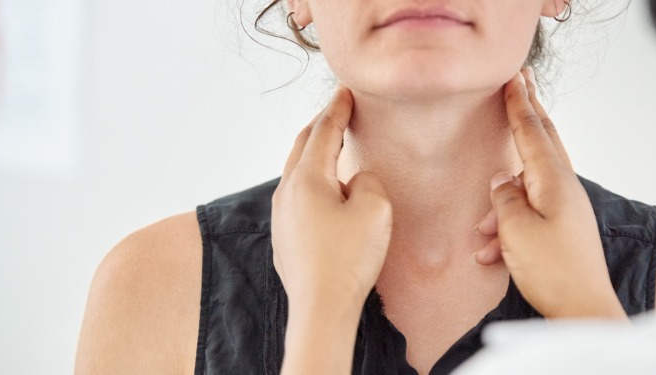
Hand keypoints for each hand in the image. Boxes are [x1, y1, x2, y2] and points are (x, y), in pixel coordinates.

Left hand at [271, 86, 392, 313]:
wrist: (321, 308)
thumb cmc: (348, 260)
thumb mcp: (374, 208)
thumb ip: (367, 181)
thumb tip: (353, 181)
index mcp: (306, 179)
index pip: (322, 132)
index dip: (337, 109)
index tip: (345, 92)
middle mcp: (286, 193)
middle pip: (302, 147)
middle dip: (320, 126)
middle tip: (337, 111)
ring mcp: (281, 217)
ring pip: (297, 173)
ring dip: (315, 155)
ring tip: (332, 148)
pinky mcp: (285, 239)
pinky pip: (298, 199)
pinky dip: (313, 183)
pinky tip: (326, 193)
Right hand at [474, 69, 625, 318]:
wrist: (583, 310)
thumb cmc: (552, 271)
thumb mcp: (515, 231)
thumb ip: (504, 199)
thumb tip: (501, 180)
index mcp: (554, 181)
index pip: (532, 131)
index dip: (519, 104)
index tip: (514, 78)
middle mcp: (564, 188)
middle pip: (543, 142)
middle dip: (528, 115)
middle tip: (522, 85)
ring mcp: (566, 208)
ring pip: (529, 186)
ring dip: (503, 202)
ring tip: (484, 231)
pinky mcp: (563, 228)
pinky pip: (530, 215)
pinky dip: (508, 228)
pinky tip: (490, 254)